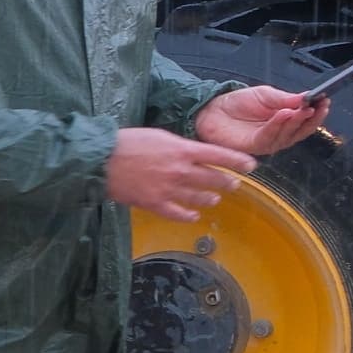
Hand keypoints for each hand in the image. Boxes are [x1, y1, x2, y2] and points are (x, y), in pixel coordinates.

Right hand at [106, 125, 254, 220]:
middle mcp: (180, 171)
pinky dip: (188, 215)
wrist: (100, 160)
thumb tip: (191, 154)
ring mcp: (168, 189)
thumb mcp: (158, 136)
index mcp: (182, 150)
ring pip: (198, 198)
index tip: (251, 165)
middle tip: (234, 184)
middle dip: (227, 182)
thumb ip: (178, 147)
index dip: (238, 161)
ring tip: (214, 199)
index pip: (219, 156)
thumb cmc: (126, 142)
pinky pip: (177, 214)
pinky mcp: (154, 203)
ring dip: (209, 199)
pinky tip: (194, 215)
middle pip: (212, 179)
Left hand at [195, 84, 328, 157]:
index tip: (326, 101)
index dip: (318, 113)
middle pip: (302, 130)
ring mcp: (269, 142)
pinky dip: (278, 124)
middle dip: (312, 118)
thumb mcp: (266, 95)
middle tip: (318, 106)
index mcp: (285, 121)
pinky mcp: (255, 146)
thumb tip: (307, 98)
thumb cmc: (239, 103)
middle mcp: (280, 134)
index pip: (307, 120)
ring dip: (297, 120)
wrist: (212, 110)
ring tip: (302, 109)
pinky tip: (284, 114)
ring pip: (289, 134)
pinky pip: (270, 136)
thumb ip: (286, 99)